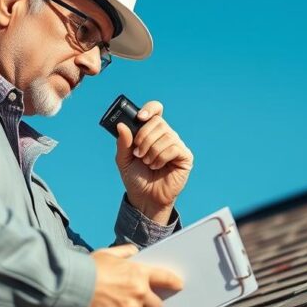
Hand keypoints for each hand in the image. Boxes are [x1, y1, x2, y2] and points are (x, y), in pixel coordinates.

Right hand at [82, 244, 183, 306]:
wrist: (73, 284)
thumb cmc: (89, 267)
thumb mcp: (108, 253)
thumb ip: (124, 252)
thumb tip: (134, 251)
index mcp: (139, 273)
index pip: (165, 278)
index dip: (174, 282)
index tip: (179, 286)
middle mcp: (139, 292)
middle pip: (156, 306)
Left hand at [114, 100, 193, 221]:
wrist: (145, 197)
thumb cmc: (136, 178)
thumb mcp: (124, 159)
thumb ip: (123, 142)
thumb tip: (121, 125)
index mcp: (151, 131)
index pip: (156, 110)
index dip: (149, 109)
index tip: (140, 118)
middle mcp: (166, 135)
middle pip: (158, 122)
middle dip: (144, 138)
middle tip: (138, 153)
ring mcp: (176, 145)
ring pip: (166, 135)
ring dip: (151, 151)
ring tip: (147, 163)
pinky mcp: (185, 156)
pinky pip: (174, 148)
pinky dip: (161, 158)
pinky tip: (157, 166)